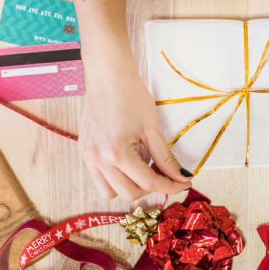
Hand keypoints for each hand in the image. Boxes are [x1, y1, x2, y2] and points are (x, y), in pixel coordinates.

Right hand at [78, 58, 192, 201]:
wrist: (108, 75)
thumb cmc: (131, 95)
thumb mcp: (152, 128)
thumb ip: (166, 157)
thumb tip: (181, 177)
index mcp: (117, 152)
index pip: (148, 182)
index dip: (170, 186)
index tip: (184, 183)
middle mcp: (99, 158)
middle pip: (129, 194)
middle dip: (151, 188)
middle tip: (166, 174)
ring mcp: (88, 156)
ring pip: (110, 193)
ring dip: (131, 187)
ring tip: (145, 169)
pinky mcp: (84, 151)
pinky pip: (100, 179)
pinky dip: (117, 179)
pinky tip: (130, 164)